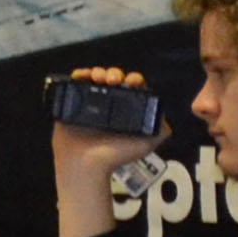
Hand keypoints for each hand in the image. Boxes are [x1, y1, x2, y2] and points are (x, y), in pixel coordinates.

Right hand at [52, 65, 166, 236]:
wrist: (86, 165)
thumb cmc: (114, 156)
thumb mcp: (146, 143)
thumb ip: (160, 130)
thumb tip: (166, 119)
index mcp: (126, 110)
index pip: (132, 87)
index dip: (133, 80)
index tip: (131, 82)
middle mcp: (108, 105)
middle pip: (113, 79)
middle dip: (115, 74)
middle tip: (113, 79)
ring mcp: (89, 104)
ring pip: (94, 79)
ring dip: (98, 72)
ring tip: (98, 76)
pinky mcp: (71, 104)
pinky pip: (74, 84)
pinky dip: (78, 75)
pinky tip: (81, 75)